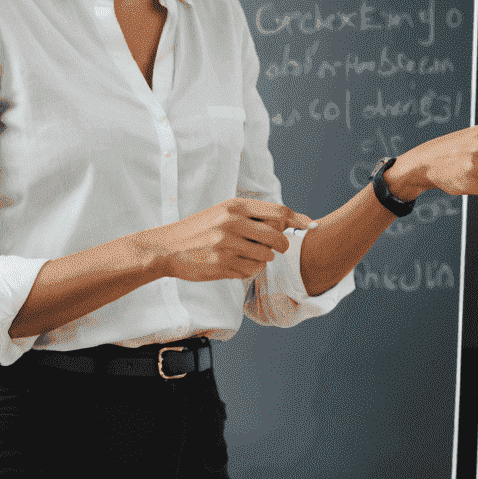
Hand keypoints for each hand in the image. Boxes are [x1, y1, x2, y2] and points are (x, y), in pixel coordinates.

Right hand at [148, 197, 311, 282]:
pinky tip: (235, 265)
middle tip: (278, 248)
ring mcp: (227, 245)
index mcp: (234, 206)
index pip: (278, 211)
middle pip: (277, 236)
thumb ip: (251, 215)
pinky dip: (248, 271)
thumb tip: (285, 221)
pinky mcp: (222, 266)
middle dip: (282, 245)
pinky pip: (251, 272)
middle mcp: (232, 224)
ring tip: (246, 255)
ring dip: (262, 259)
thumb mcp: (222, 212)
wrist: (166, 247)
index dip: (298, 219)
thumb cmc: (198, 229)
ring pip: (265, 257)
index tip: (311, 225)